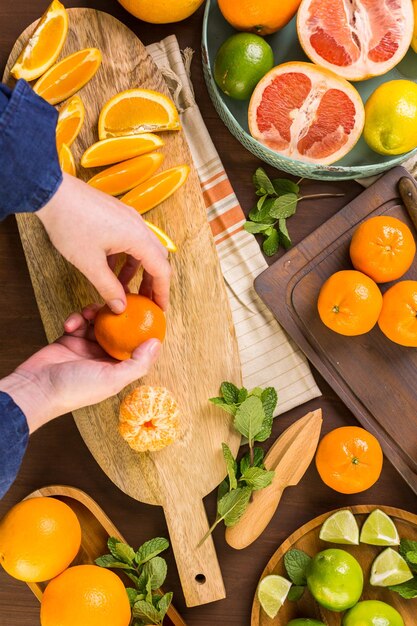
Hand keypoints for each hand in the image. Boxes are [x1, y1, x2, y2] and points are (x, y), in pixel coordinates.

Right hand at [0, 309, 160, 433]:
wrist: (36, 388)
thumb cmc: (74, 388)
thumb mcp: (113, 379)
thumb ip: (138, 363)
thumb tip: (157, 343)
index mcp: (117, 369)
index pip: (136, 348)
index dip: (143, 332)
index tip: (149, 313)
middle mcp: (103, 358)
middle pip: (119, 331)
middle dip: (119, 317)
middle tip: (119, 303)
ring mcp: (86, 347)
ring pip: (99, 322)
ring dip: (96, 314)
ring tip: (90, 312)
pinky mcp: (69, 339)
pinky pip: (79, 321)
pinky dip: (76, 318)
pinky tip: (71, 323)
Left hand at [36, 173, 171, 312]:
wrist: (52, 192)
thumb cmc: (70, 224)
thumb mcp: (89, 263)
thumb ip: (108, 287)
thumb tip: (120, 306)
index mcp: (137, 237)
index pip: (161, 270)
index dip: (162, 292)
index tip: (160, 307)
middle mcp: (138, 225)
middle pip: (156, 258)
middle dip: (152, 281)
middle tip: (145, 300)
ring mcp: (127, 217)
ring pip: (142, 248)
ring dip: (136, 270)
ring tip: (123, 288)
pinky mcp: (116, 213)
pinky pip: (129, 238)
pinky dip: (125, 256)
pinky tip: (109, 268)